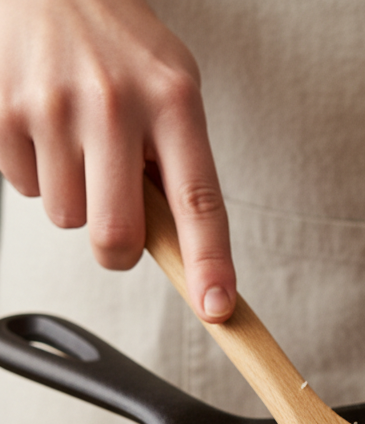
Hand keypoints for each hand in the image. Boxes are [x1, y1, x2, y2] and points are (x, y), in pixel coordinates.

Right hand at [0, 0, 234, 321]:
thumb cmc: (123, 47)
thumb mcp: (174, 90)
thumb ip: (182, 166)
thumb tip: (184, 251)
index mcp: (173, 101)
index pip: (199, 202)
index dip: (209, 263)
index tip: (217, 307)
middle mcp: (114, 103)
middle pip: (116, 236)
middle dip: (119, 250)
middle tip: (121, 223)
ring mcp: (53, 106)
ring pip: (68, 219)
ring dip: (78, 201)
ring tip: (82, 145)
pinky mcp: (2, 110)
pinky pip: (24, 190)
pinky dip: (39, 174)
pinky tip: (49, 130)